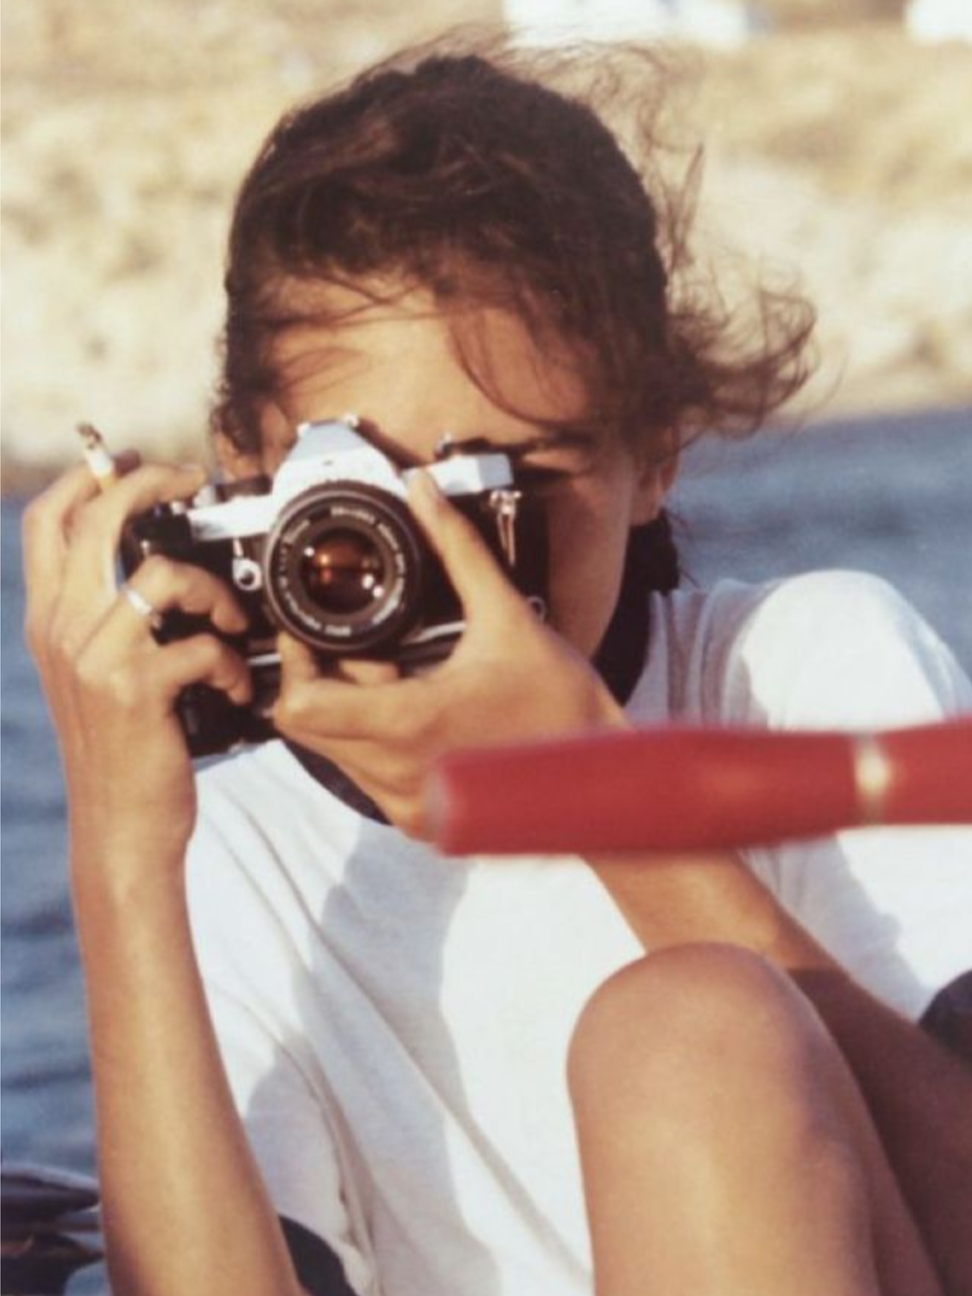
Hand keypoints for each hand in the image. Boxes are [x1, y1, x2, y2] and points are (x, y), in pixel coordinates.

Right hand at [23, 460, 251, 868]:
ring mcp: (94, 659)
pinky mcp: (136, 691)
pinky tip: (235, 686)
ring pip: (162, 575)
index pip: (45, 521)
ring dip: (215, 592)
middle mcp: (62, 630)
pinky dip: (232, 662)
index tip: (133, 462)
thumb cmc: (123, 747)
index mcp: (50, 619)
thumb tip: (159, 565)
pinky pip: (201, 645)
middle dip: (151, 484)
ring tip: (236, 623)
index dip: (87, 476)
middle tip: (193, 482)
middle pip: (96, 520)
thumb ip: (109, 619)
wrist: (120, 825)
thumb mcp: (96, 674)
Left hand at [273, 471, 627, 836]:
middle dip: (330, 681)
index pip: (300, 706)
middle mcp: (398, 775)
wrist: (603, 777)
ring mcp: (409, 805)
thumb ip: (457, 547)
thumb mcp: (506, 615)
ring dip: (354, 712)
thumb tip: (424, 494)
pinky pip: (369, 778)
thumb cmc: (564, 705)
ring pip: (337, 753)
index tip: (313, 631)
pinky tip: (423, 714)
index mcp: (409, 724)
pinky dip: (378, 742)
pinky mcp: (422, 821)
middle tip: (374, 649)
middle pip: (311, 726)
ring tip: (405, 679)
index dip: (296, 662)